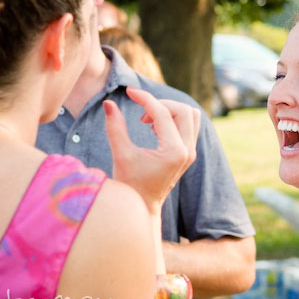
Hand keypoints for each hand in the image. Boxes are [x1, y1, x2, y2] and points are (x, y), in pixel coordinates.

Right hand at [104, 87, 200, 212]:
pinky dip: (174, 119)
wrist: (142, 206)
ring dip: (170, 111)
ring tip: (149, 122)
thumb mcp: (121, 155)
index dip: (145, 98)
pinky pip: (189, 125)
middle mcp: (187, 151)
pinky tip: (154, 129)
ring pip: (190, 115)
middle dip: (161, 104)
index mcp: (174, 152)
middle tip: (141, 116)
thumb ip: (115, 127)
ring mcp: (191, 152)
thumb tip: (108, 102)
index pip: (162, 114)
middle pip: (183, 110)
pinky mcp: (189, 152)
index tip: (129, 92)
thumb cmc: (130, 183)